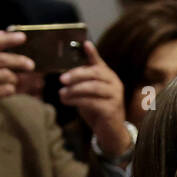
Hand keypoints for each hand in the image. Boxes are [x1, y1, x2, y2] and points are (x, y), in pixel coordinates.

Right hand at [0, 30, 35, 115]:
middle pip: (0, 59)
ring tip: (14, 81)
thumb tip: (2, 32)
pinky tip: (9, 90)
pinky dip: (11, 89)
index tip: (23, 37)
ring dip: (14, 78)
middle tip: (32, 65)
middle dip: (18, 61)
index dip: (7, 40)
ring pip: (5, 75)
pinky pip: (5, 89)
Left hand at [59, 41, 130, 158]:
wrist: (110, 132)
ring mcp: (115, 97)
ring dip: (74, 90)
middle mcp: (115, 84)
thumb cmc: (97, 110)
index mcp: (109, 77)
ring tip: (61, 94)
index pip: (99, 63)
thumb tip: (65, 76)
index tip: (85, 44)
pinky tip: (67, 101)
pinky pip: (92, 102)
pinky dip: (77, 100)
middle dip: (77, 75)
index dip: (93, 54)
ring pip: (93, 88)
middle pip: (95, 74)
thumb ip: (83, 83)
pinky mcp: (112, 110)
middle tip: (62, 79)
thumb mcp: (89, 94)